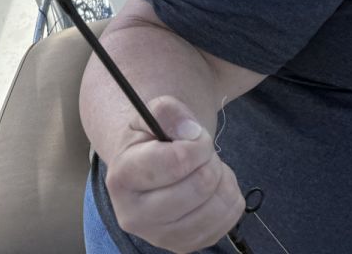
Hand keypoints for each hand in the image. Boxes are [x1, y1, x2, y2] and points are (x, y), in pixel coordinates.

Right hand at [103, 96, 245, 253]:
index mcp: (122, 177)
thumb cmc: (153, 138)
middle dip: (210, 161)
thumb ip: (168, 111)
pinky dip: (228, 198)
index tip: (195, 137)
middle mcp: (133, 215)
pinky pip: (227, 220)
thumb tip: (190, 132)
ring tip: (204, 171)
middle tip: (200, 156)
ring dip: (222, 180)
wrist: (148, 166)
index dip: (199, 143)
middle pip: (202, 185)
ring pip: (217, 206)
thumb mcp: (154, 113)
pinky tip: (210, 190)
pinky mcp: (182, 245)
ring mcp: (158, 236)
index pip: (179, 161)